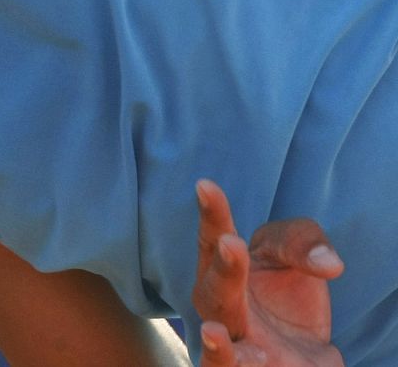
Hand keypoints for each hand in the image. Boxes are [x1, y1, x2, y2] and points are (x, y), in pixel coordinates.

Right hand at [192, 178, 344, 366]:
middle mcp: (220, 305)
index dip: (211, 214)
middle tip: (232, 242)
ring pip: (217, 344)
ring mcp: (234, 342)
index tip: (206, 185)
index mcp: (224, 268)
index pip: (213, 239)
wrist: (303, 350)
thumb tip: (328, 265)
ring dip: (216, 341)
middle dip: (224, 267)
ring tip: (215, 331)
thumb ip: (306, 243)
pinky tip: (258, 359)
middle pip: (214, 289)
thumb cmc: (286, 294)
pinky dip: (233, 366)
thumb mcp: (299, 251)